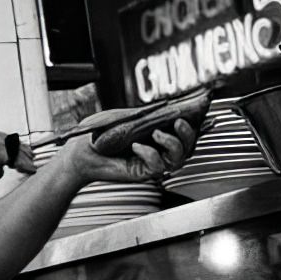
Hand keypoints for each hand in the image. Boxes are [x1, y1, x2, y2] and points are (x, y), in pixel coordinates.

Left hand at [61, 117, 196, 185]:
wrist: (80, 150)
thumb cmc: (98, 133)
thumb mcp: (124, 116)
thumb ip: (146, 113)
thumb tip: (168, 107)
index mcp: (156, 132)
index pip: (182, 128)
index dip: (195, 121)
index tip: (200, 109)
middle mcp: (158, 148)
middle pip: (187, 145)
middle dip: (188, 134)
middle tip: (179, 122)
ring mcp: (152, 161)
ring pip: (179, 158)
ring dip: (173, 143)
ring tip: (157, 133)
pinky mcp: (143, 172)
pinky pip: (157, 166)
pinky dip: (150, 154)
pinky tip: (137, 146)